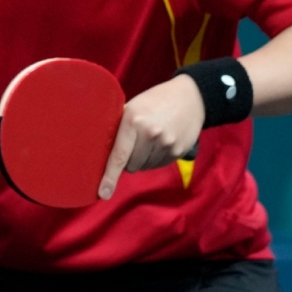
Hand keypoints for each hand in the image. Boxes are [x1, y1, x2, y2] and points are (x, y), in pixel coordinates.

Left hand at [97, 74, 204, 199]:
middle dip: (129, 159)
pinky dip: (156, 158)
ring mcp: (166, 144)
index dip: (109, 177)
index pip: (118, 156)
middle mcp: (150, 134)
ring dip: (144, 159)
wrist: (189, 97)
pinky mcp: (178, 151)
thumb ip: (119, 128)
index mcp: (133, 121)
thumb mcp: (132, 107)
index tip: (103, 194)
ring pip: (145, 167)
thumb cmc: (153, 102)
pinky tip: (161, 142)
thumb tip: (101, 154)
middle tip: (135, 142)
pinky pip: (159, 165)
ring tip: (150, 138)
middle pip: (131, 165)